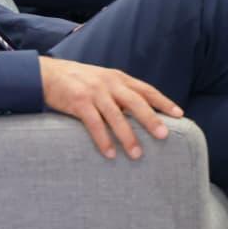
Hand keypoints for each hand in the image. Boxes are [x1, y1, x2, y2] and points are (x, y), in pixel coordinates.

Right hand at [40, 57, 182, 158]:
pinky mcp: (78, 102)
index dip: (163, 102)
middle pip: (135, 102)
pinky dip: (103, 139)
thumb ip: (120, 92)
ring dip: (127, 136)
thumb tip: (141, 112)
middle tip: (164, 135)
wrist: (48, 73)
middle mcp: (109, 83)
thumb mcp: (103, 80)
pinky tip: (110, 153)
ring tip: (137, 155)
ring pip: (116, 116)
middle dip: (151, 119)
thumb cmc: (79, 81)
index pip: (146, 90)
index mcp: (119, 78)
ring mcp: (94, 92)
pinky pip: (94, 123)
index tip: (179, 114)